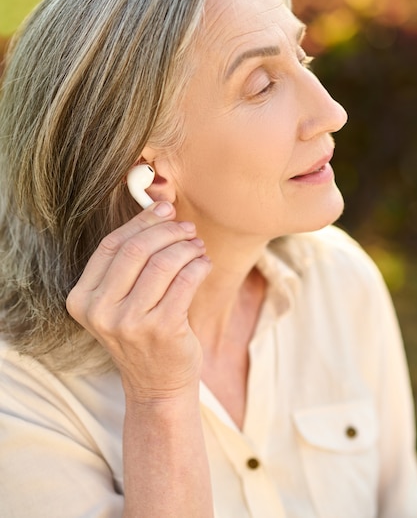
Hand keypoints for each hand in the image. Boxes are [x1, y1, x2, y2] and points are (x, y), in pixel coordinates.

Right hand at [66, 202, 210, 402]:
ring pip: (163, 263)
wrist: (157, 385)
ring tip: (197, 247)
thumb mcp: (119, 302)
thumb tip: (160, 210)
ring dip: (186, 247)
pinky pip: (186, 281)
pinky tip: (204, 264)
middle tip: (187, 228)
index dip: (140, 222)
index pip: (111, 245)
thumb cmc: (141, 334)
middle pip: (136, 250)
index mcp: (82, 299)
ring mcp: (130, 323)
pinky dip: (199, 265)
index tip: (164, 209)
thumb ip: (128, 262)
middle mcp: (100, 311)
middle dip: (167, 231)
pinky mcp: (162, 329)